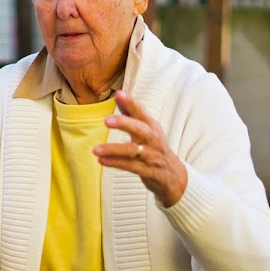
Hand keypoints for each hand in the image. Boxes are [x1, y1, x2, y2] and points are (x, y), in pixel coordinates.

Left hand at [94, 91, 187, 206]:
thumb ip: (133, 113)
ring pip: (132, 151)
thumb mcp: (148, 129)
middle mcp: (153, 139)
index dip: (131, 103)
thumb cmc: (156, 148)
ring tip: (95, 150)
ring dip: (113, 150)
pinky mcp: (148, 171)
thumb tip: (119, 94)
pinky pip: (130, 166)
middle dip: (124, 123)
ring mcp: (151, 156)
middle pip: (139, 129)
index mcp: (152, 127)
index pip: (141, 112)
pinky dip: (115, 163)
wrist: (174, 175)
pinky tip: (101, 161)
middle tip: (106, 120)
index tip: (118, 94)